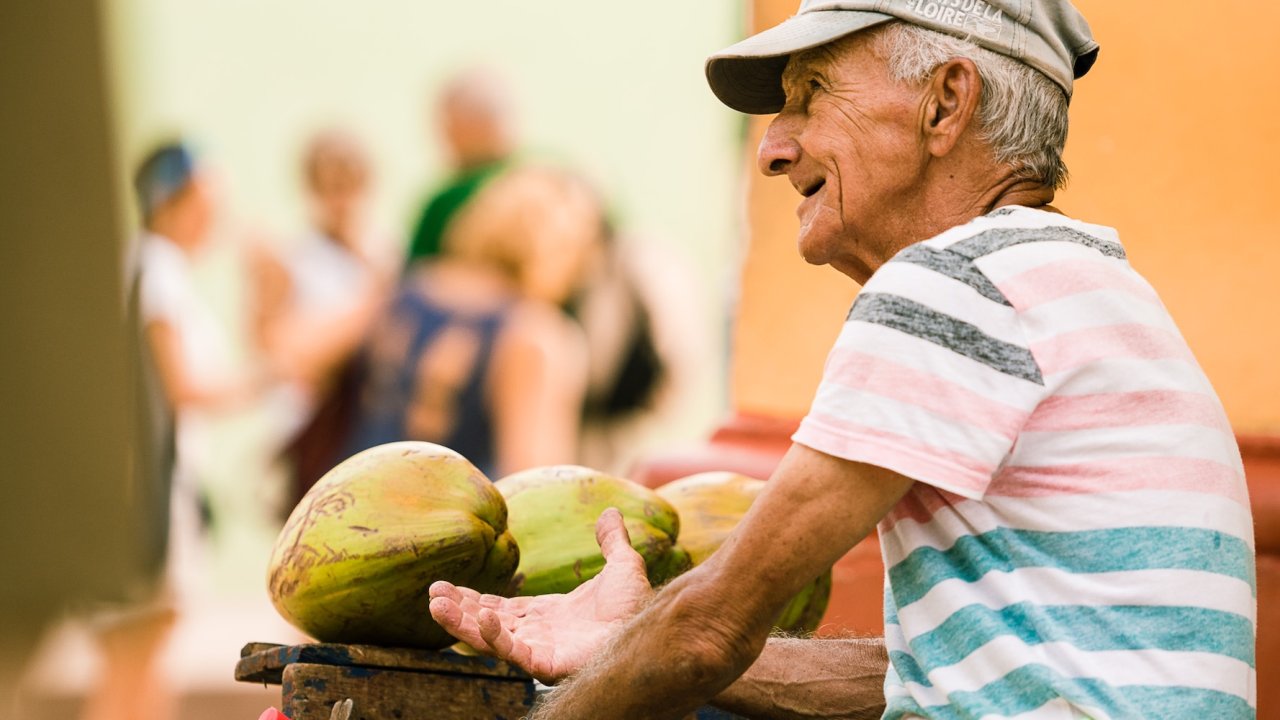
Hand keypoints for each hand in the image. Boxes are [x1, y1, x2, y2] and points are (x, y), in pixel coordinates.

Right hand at [428, 507, 653, 682]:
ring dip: (463, 624)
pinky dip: (495, 638)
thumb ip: (612, 543)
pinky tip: (482, 618)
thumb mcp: (623, 567)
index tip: (446, 587)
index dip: (473, 600)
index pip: (500, 609)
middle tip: (432, 596)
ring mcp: (541, 651)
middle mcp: (538, 635)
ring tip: (436, 606)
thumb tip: (610, 513)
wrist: (651, 629)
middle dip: (459, 611)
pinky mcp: (548, 664)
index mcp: (547, 616)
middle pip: (487, 624)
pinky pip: (514, 653)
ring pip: (491, 640)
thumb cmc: (638, 608)